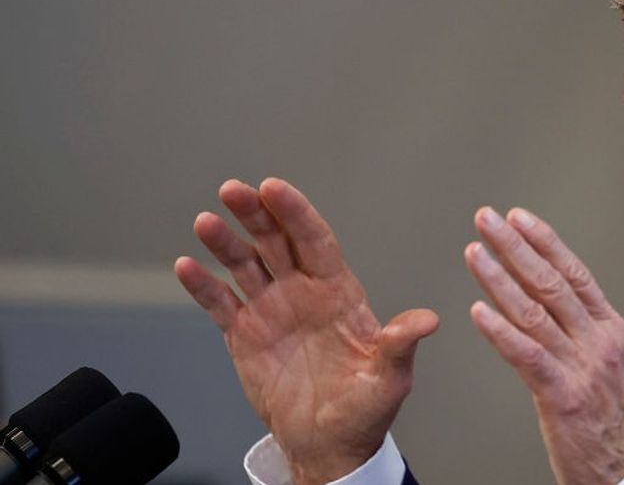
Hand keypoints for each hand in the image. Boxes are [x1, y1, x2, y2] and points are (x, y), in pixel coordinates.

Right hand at [174, 178, 438, 484]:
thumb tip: (428, 321)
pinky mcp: (245, 336)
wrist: (330, 445)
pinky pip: (220, 304)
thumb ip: (400, 344)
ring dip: (224, 242)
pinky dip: (202, 285)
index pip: (314, 241)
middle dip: (256, 214)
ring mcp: (272, 311)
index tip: (274, 188)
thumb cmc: (366, 410)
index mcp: (338, 293)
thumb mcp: (390, 378)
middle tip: (234, 190)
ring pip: (244, 265)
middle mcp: (303, 293)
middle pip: (276, 242)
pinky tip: (186, 265)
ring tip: (206, 221)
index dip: (295, 213)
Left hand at [466, 206, 623, 484]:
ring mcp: (583, 367)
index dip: (545, 242)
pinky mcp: (564, 396)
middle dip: (516, 246)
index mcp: (613, 330)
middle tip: (488, 220)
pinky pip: (527, 355)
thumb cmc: (615, 427)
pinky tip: (479, 311)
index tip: (520, 218)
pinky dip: (500, 330)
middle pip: (552, 282)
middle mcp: (600, 342)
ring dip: (499, 277)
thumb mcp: (610, 368)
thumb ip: (585, 335)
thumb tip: (555, 307)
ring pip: (534, 311)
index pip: (576, 274)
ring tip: (476, 253)